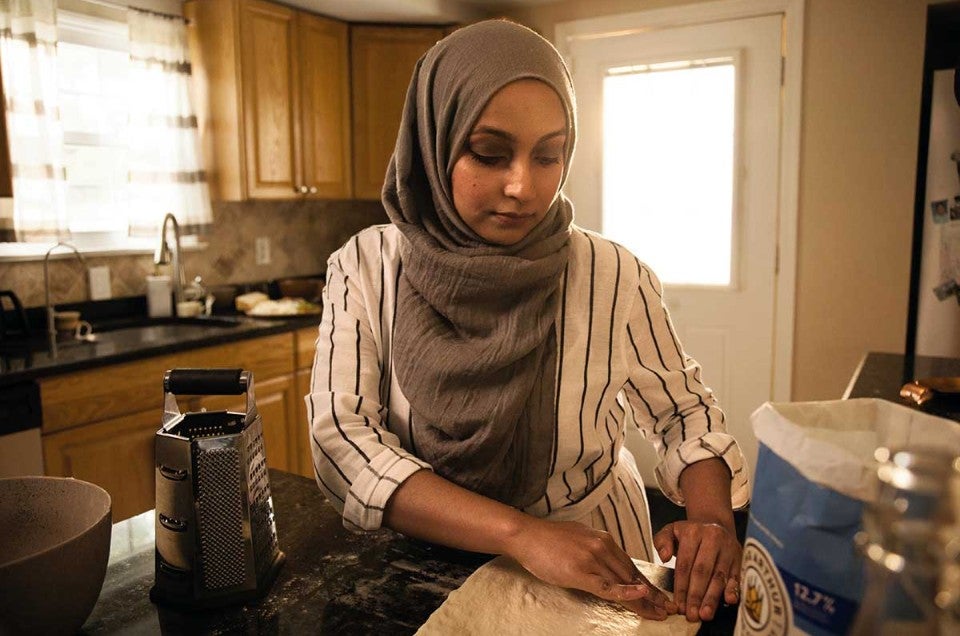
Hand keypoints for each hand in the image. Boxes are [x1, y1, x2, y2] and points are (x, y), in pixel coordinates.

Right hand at [504, 518, 678, 619]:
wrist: (526, 536)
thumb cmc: (548, 539)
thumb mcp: (579, 538)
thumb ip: (595, 549)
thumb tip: (606, 562)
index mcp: (603, 539)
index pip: (630, 565)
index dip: (646, 583)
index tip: (658, 596)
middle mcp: (602, 547)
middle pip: (631, 575)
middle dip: (652, 595)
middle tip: (667, 608)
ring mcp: (592, 559)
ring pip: (623, 583)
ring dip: (643, 601)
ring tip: (658, 613)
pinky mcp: (580, 572)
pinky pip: (607, 586)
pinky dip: (625, 593)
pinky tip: (638, 597)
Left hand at [653, 520, 740, 621]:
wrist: (715, 522)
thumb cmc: (691, 533)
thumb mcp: (671, 530)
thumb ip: (662, 541)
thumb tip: (664, 557)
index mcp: (693, 532)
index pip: (685, 564)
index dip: (681, 586)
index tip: (678, 604)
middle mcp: (712, 538)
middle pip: (702, 571)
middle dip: (696, 595)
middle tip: (691, 614)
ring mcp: (728, 548)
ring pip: (719, 576)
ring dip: (712, 597)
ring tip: (705, 614)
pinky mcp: (739, 557)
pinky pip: (737, 575)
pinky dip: (734, 588)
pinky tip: (729, 600)